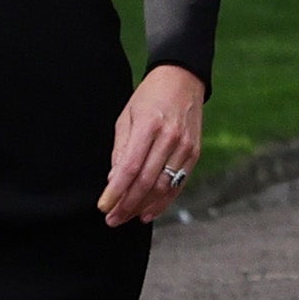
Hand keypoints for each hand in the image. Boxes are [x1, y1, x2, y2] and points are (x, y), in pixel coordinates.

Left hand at [99, 64, 208, 224]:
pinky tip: (149, 212)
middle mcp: (170, 138)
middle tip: (112, 219)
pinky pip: (178, 184)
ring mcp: (185, 147)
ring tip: (127, 217)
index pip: (129, 168)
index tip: (103, 206)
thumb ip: (121, 149)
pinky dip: (163, 201)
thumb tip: (114, 180)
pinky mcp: (194, 153)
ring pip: (163, 187)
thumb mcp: (126, 117)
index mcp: (148, 125)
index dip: (115, 191)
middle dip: (127, 204)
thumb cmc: (148, 98)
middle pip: (146, 181)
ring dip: (143, 207)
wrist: (183, 80)